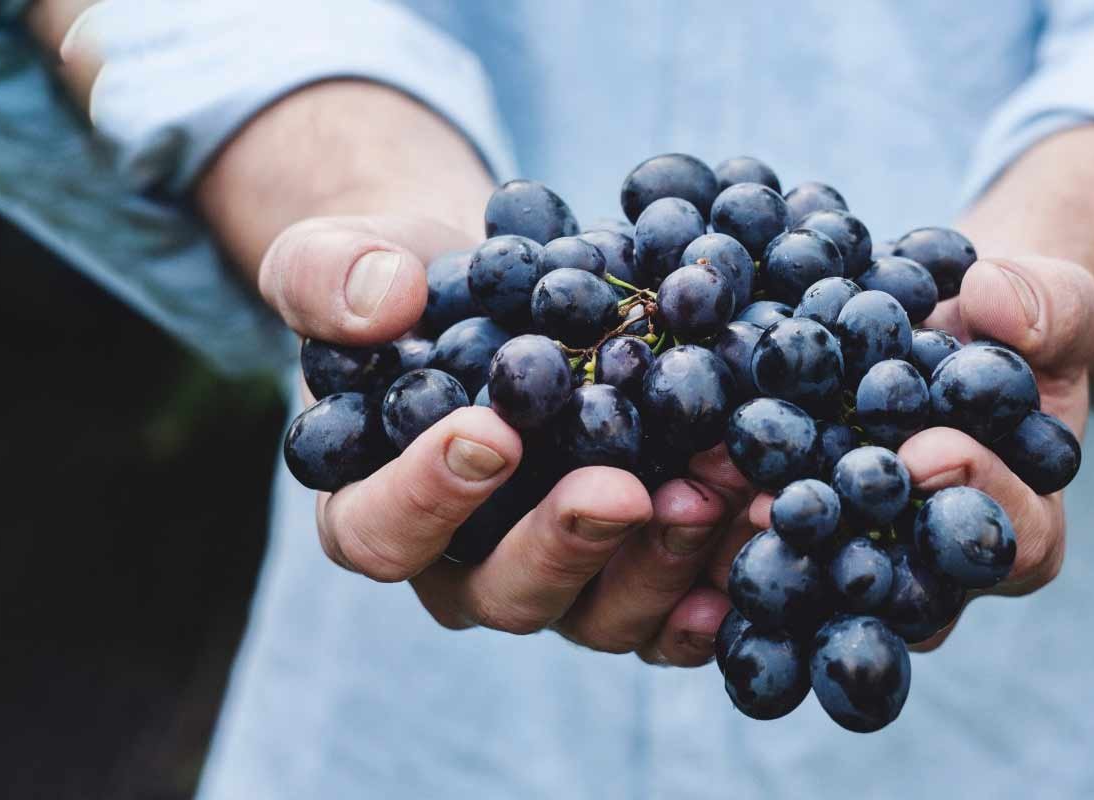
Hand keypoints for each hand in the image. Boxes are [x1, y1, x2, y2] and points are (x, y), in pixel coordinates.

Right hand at [263, 213, 747, 664]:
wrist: (501, 292)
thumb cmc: (406, 285)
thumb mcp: (341, 257)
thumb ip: (329, 276)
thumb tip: (382, 300)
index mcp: (374, 509)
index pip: (380, 532)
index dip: (427, 497)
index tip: (489, 433)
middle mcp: (465, 568)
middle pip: (505, 592)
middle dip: (567, 543)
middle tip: (622, 490)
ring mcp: (559, 581)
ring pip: (602, 613)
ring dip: (663, 561)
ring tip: (716, 491)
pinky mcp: (634, 573)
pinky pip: (676, 611)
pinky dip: (723, 582)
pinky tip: (764, 536)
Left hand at [726, 255, 1093, 647]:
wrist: (947, 326)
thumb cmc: (1016, 325)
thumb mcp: (1055, 303)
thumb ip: (1047, 308)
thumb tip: (997, 301)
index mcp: (1024, 528)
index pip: (1013, 537)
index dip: (975, 495)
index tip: (928, 451)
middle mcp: (939, 570)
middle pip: (902, 584)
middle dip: (847, 541)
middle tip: (791, 503)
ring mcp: (864, 562)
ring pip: (820, 580)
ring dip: (765, 544)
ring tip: (715, 496)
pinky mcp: (800, 539)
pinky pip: (762, 547)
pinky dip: (716, 520)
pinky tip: (673, 484)